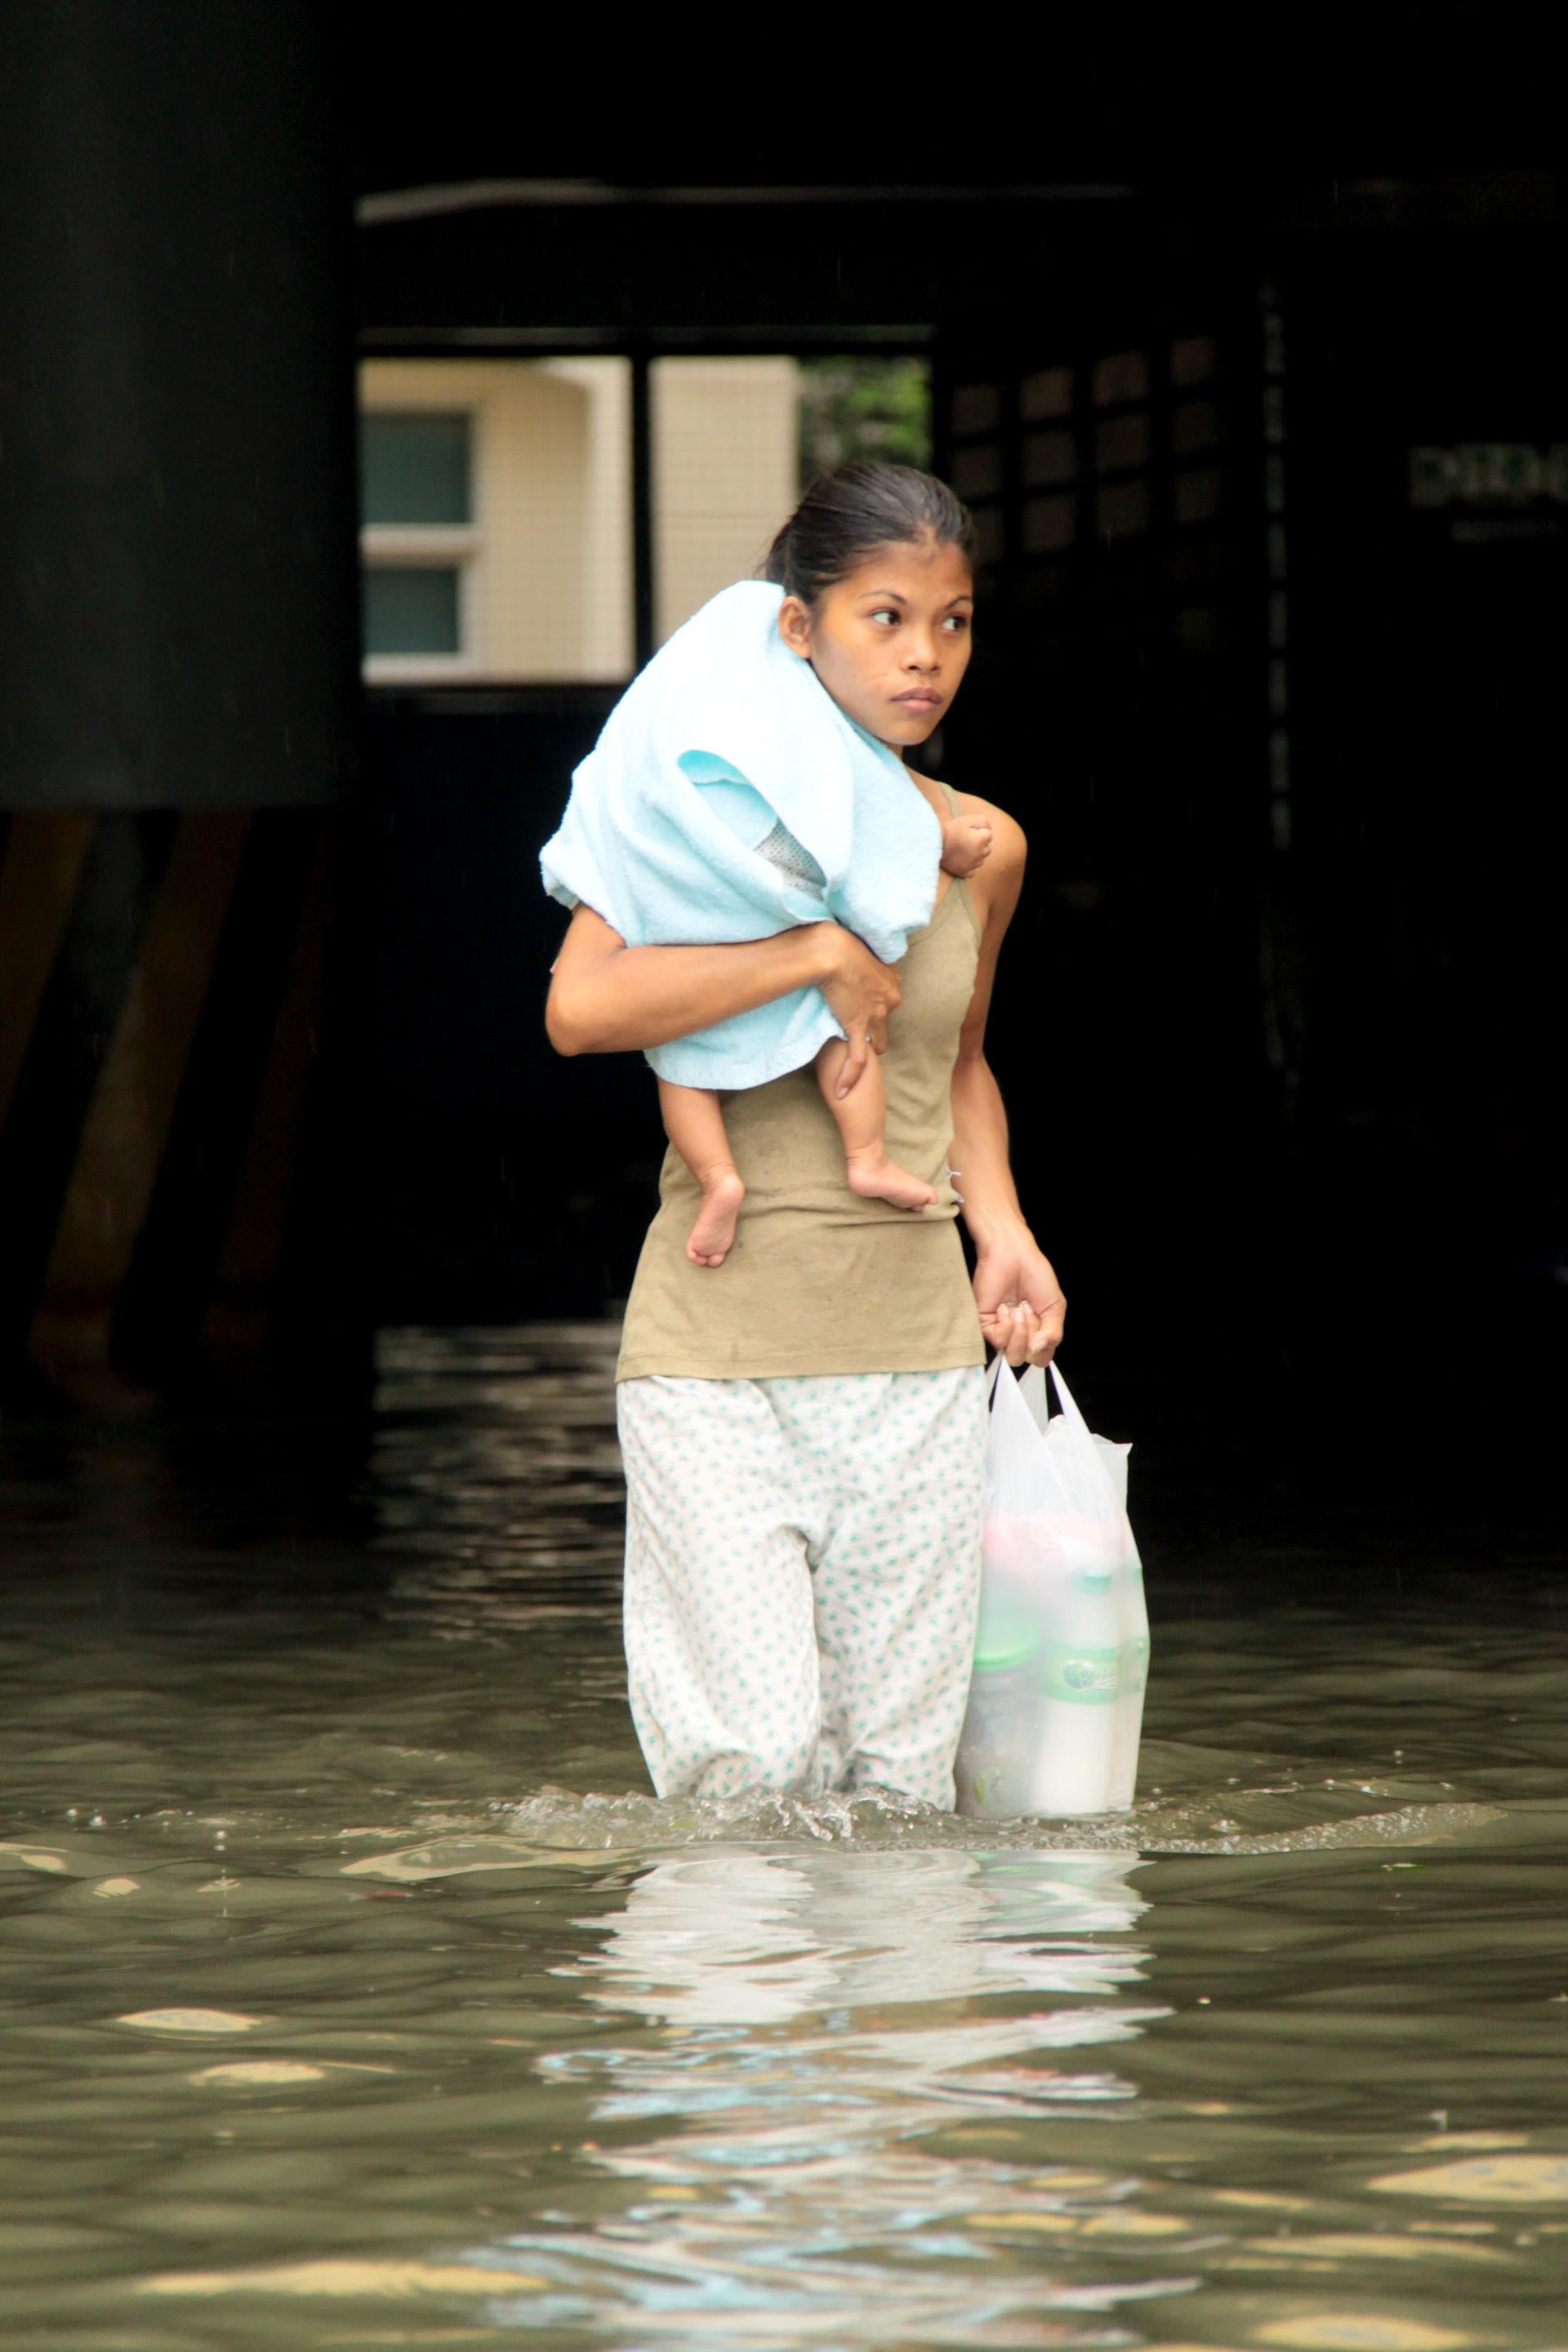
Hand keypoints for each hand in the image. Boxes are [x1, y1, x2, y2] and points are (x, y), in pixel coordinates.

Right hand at [811, 923, 901, 1096]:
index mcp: (892, 979)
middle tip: (854, 1023)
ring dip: (867, 1047)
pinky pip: (857, 1058)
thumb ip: (864, 956)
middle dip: (873, 1026)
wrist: (831, 950)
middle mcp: (890, 999)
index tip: (862, 1003)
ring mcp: (875, 1015)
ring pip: (878, 1042)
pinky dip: (850, 1076)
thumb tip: (855, 951)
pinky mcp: (858, 1027)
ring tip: (854, 1055)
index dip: (876, 1003)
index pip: (890, 997)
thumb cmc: (840, 941)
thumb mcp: (861, 946)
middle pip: (886, 1022)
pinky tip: (843, 1090)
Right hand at [940, 816, 993, 878]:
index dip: (980, 831)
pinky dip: (970, 867)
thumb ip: (983, 821)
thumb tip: (990, 828)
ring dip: (976, 855)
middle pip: (987, 849)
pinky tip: (962, 860)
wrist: (934, 843)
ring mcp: (972, 865)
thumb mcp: (967, 819)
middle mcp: (979, 855)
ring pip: (981, 860)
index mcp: (981, 841)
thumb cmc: (950, 830)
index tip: (969, 830)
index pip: (989, 835)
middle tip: (966, 839)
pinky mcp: (963, 872)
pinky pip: (972, 871)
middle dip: (980, 844)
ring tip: (963, 849)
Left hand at [973, 1239, 1065, 1365]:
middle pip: (1025, 1360)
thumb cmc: (1035, 1275)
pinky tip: (1005, 1308)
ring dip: (1021, 1332)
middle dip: (1033, 1337)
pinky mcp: (985, 1324)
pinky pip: (998, 1341)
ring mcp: (1001, 1330)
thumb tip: (1037, 1352)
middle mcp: (1018, 1334)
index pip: (1040, 1358)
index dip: (1045, 1347)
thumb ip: (1053, 1334)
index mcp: (1037, 1332)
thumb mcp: (1055, 1307)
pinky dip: (1006, 1325)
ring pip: (1012, 1356)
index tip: (1045, 1325)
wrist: (1014, 1255)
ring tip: (1020, 1309)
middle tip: (1031, 1312)